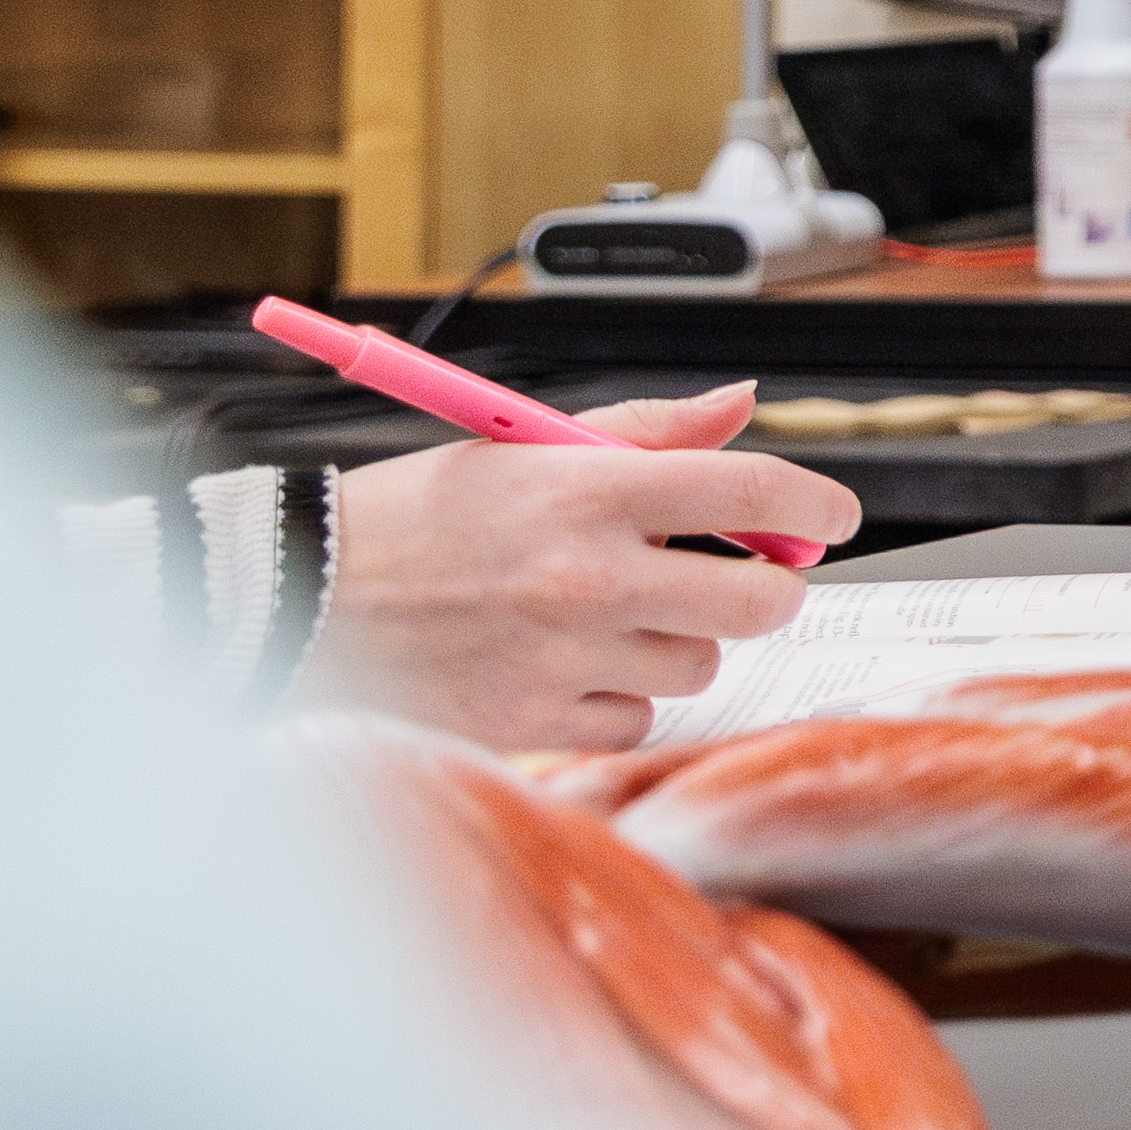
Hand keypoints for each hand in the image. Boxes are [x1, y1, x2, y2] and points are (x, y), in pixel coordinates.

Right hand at [312, 401, 854, 755]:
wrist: (299, 596)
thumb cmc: (410, 518)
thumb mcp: (519, 447)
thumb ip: (643, 433)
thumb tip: (738, 409)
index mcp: (587, 490)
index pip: (751, 491)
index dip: (817, 505)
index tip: (831, 517)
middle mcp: (588, 574)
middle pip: (758, 599)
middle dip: (767, 586)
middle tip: (743, 573)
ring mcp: (564, 655)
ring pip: (698, 662)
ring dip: (681, 640)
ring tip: (616, 612)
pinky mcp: (534, 721)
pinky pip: (636, 719)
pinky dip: (625, 699)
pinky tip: (578, 664)